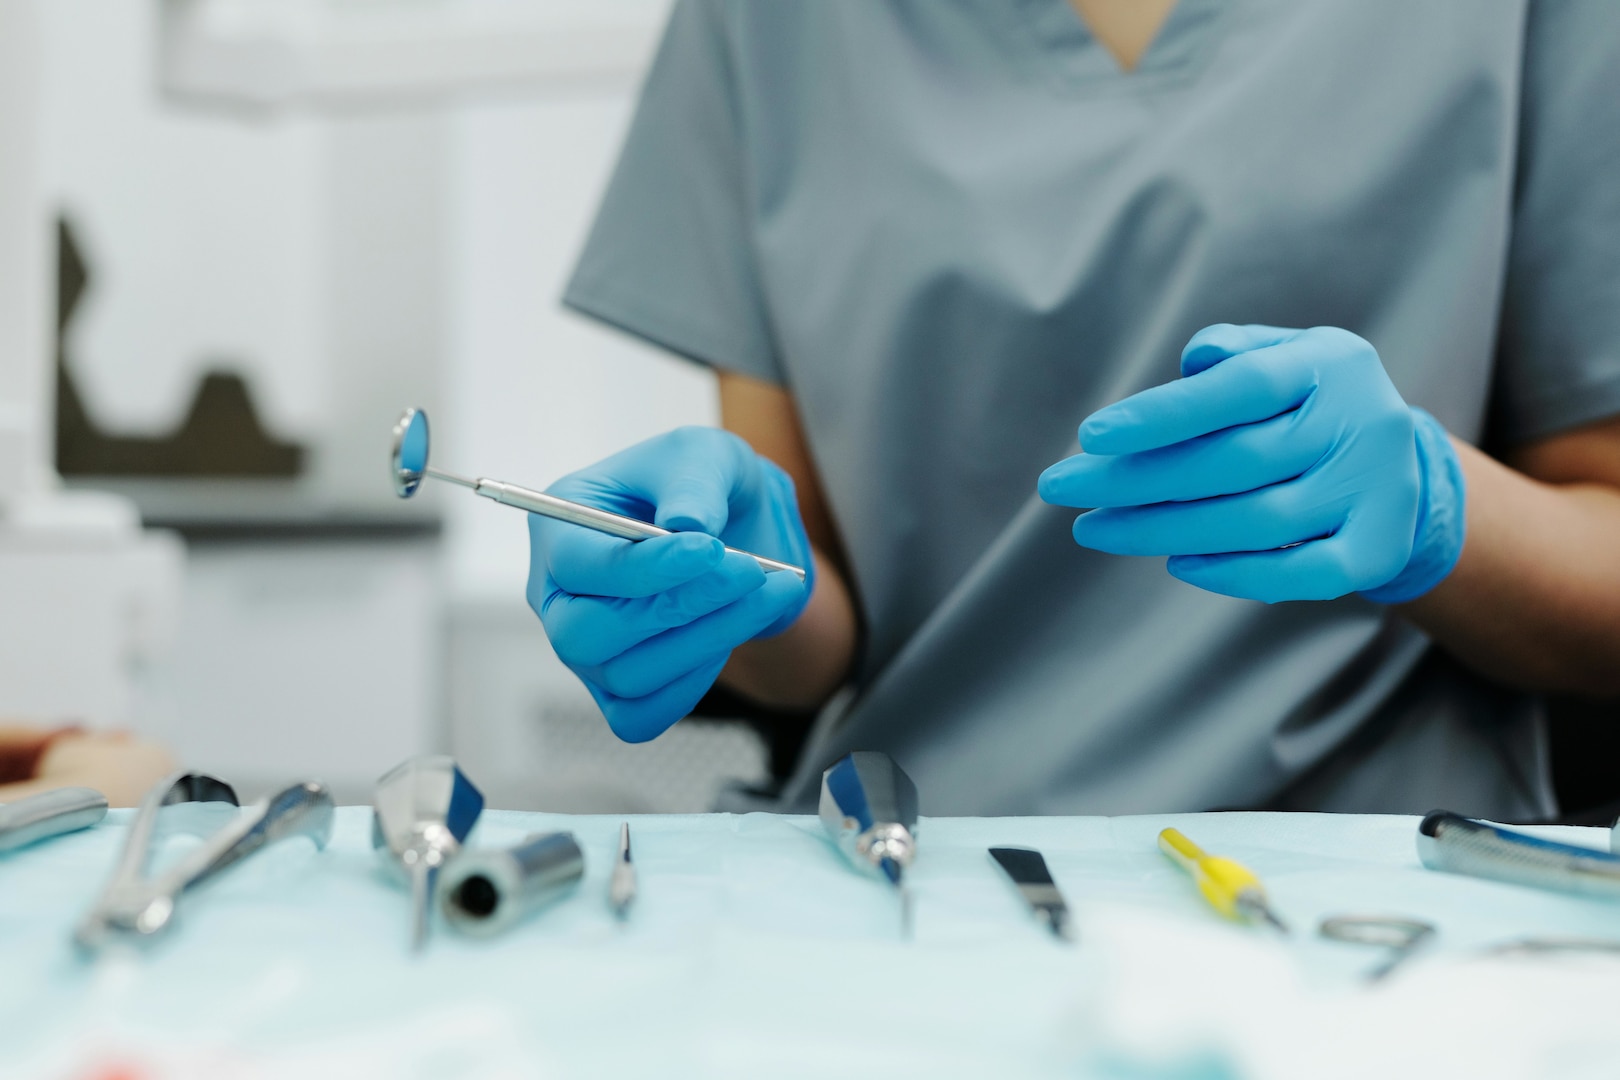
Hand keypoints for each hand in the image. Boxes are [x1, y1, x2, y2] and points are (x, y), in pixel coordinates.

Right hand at [527, 427, 813, 741]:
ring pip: (625, 675)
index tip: (713, 549)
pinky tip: (733, 632)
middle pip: (585, 634)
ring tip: (770, 589)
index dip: (645, 566)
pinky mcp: (615, 689)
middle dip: (677, 608)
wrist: (734, 529)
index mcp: (559, 526)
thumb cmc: (701, 483)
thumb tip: (686, 525)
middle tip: (750, 571)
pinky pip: (639, 716)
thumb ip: (694, 481)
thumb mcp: (704, 454)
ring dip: (708, 638)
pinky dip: (691, 685)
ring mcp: (583, 649)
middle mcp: (557, 594)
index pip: (578, 564)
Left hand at [1037, 324, 1465, 602]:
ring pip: (1257, 520)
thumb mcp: (1285, 355)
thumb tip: (1194, 360)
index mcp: (1330, 364)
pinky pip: (1302, 572)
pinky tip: (1176, 563)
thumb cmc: (1310, 401)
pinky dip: (1236, 573)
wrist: (1403, 463)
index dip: (1163, 414)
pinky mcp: (1378, 550)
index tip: (1091, 436)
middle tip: (1061, 487)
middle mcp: (1361, 424)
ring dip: (1164, 529)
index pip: (1240, 388)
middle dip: (1136, 479)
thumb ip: (1235, 350)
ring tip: (1096, 528)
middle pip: (1233, 461)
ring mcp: (1376, 491)